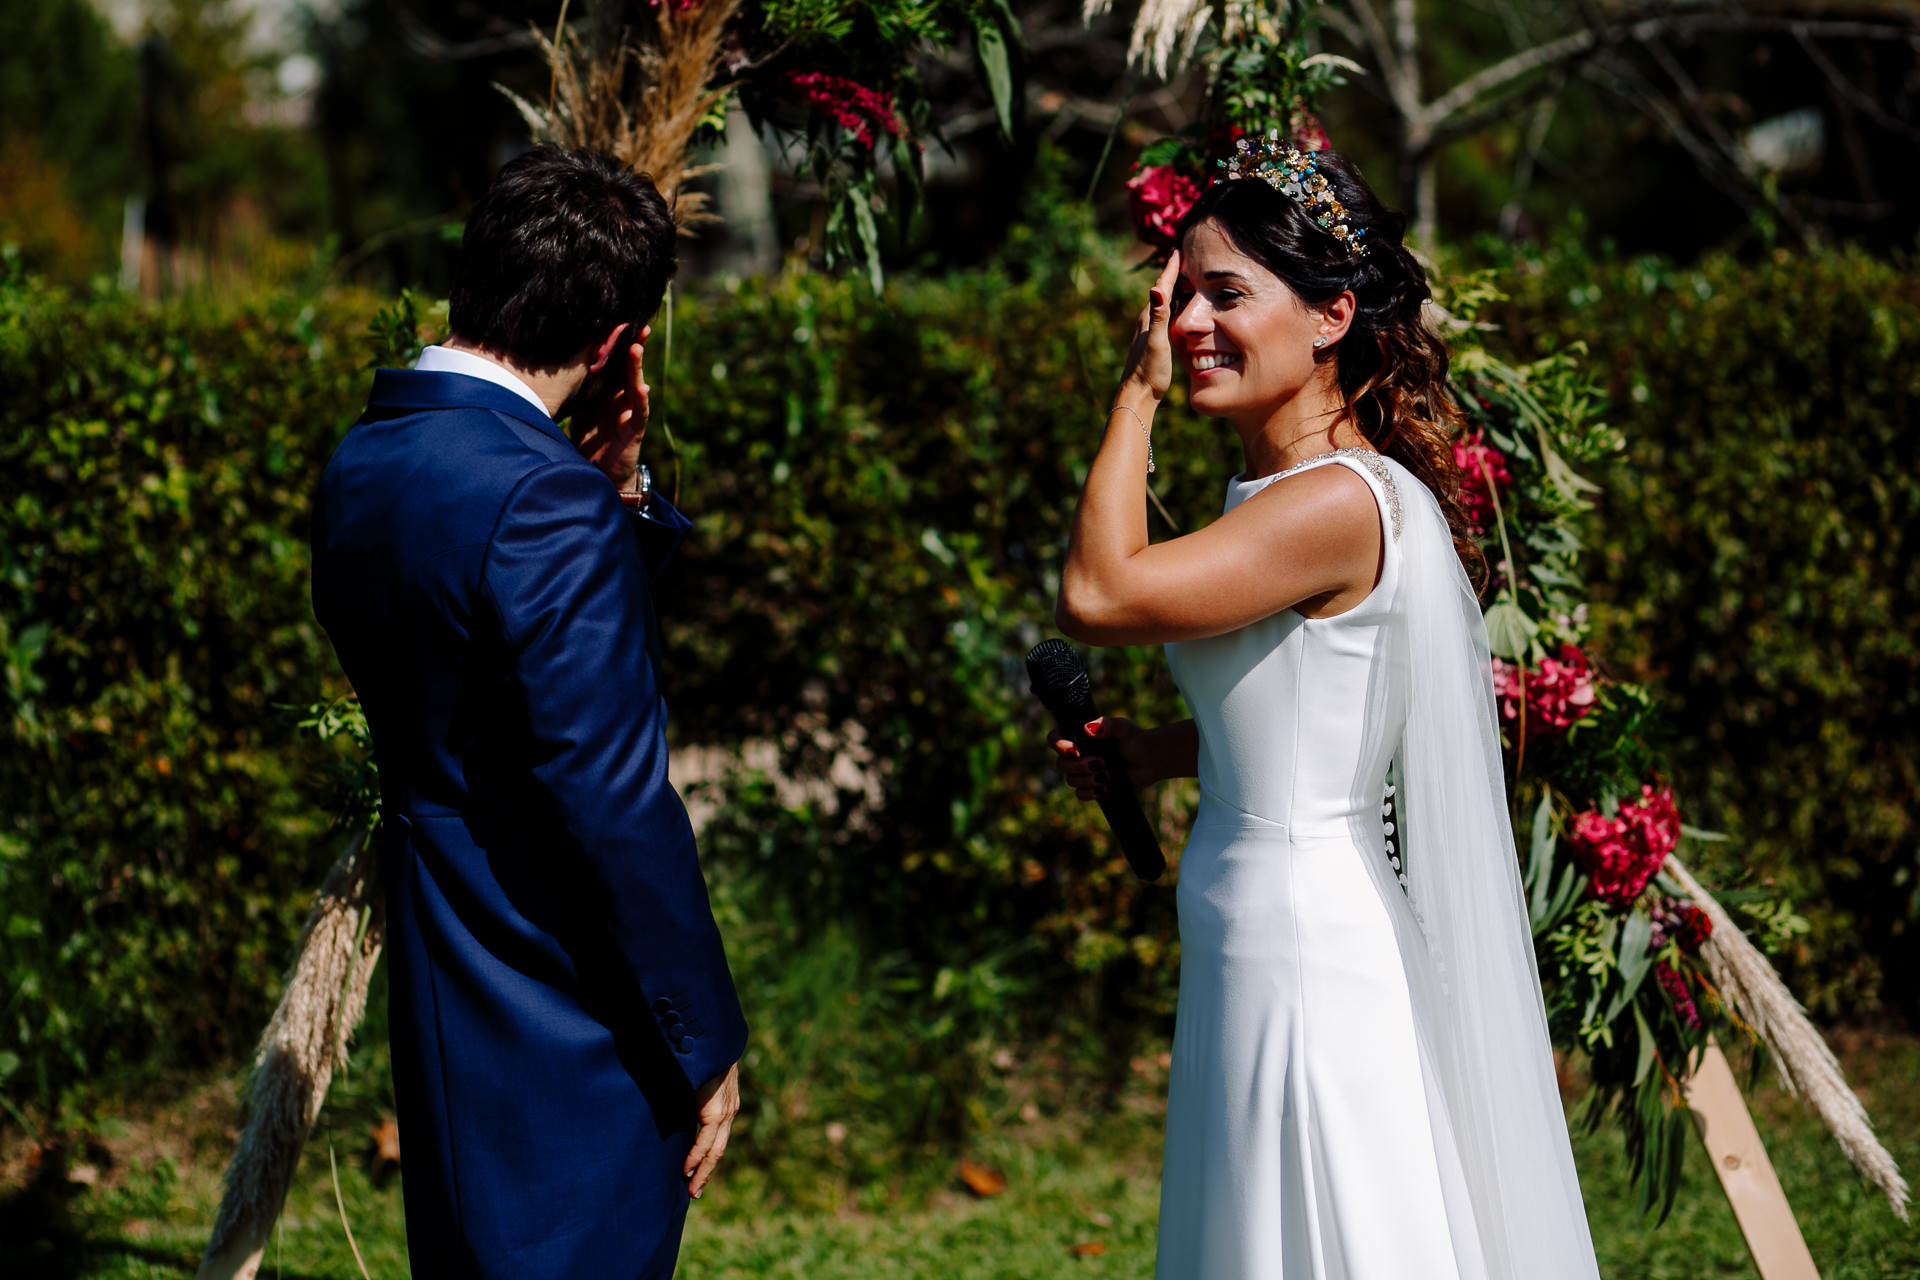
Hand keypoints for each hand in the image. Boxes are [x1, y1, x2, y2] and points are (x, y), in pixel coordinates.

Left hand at [572, 325, 650, 489]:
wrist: (599, 472)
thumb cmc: (589, 439)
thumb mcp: (579, 407)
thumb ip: (576, 387)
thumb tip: (554, 364)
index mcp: (608, 390)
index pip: (614, 361)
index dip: (616, 342)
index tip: (616, 320)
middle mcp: (621, 398)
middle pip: (629, 368)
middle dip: (634, 346)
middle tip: (637, 324)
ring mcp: (630, 413)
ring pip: (635, 385)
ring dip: (636, 368)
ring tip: (636, 348)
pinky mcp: (634, 431)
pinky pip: (640, 413)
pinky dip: (641, 401)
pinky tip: (642, 389)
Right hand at [684, 1061, 738, 1198]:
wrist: (715, 1037)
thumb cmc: (702, 1054)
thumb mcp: (698, 1078)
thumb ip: (692, 1095)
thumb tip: (675, 1105)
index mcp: (726, 1105)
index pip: (718, 1139)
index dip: (708, 1159)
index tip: (697, 1174)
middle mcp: (729, 1111)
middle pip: (718, 1151)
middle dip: (706, 1173)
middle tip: (694, 1192)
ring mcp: (725, 1111)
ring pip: (714, 1150)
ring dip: (701, 1171)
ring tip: (691, 1189)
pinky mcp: (716, 1110)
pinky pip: (706, 1140)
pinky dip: (696, 1157)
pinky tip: (687, 1170)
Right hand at [1049, 715, 1159, 799]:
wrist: (1149, 760)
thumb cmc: (1135, 739)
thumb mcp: (1123, 728)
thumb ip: (1107, 724)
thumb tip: (1088, 729)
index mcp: (1078, 736)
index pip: (1054, 739)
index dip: (1058, 745)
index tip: (1075, 750)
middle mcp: (1077, 754)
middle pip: (1060, 764)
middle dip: (1078, 767)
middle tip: (1101, 763)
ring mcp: (1083, 771)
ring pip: (1070, 780)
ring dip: (1088, 779)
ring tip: (1108, 775)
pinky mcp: (1091, 786)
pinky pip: (1080, 794)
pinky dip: (1090, 793)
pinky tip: (1105, 789)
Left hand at [1117, 252, 1181, 401]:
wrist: (1138, 395)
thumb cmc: (1148, 371)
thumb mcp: (1157, 342)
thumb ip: (1159, 316)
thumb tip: (1155, 289)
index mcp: (1149, 318)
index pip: (1162, 287)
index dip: (1170, 269)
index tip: (1177, 250)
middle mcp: (1147, 322)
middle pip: (1161, 291)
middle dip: (1172, 274)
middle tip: (1182, 257)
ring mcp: (1150, 332)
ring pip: (1163, 303)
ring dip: (1173, 289)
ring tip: (1183, 278)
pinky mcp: (1154, 343)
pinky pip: (1165, 317)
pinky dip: (1173, 307)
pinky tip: (1177, 311)